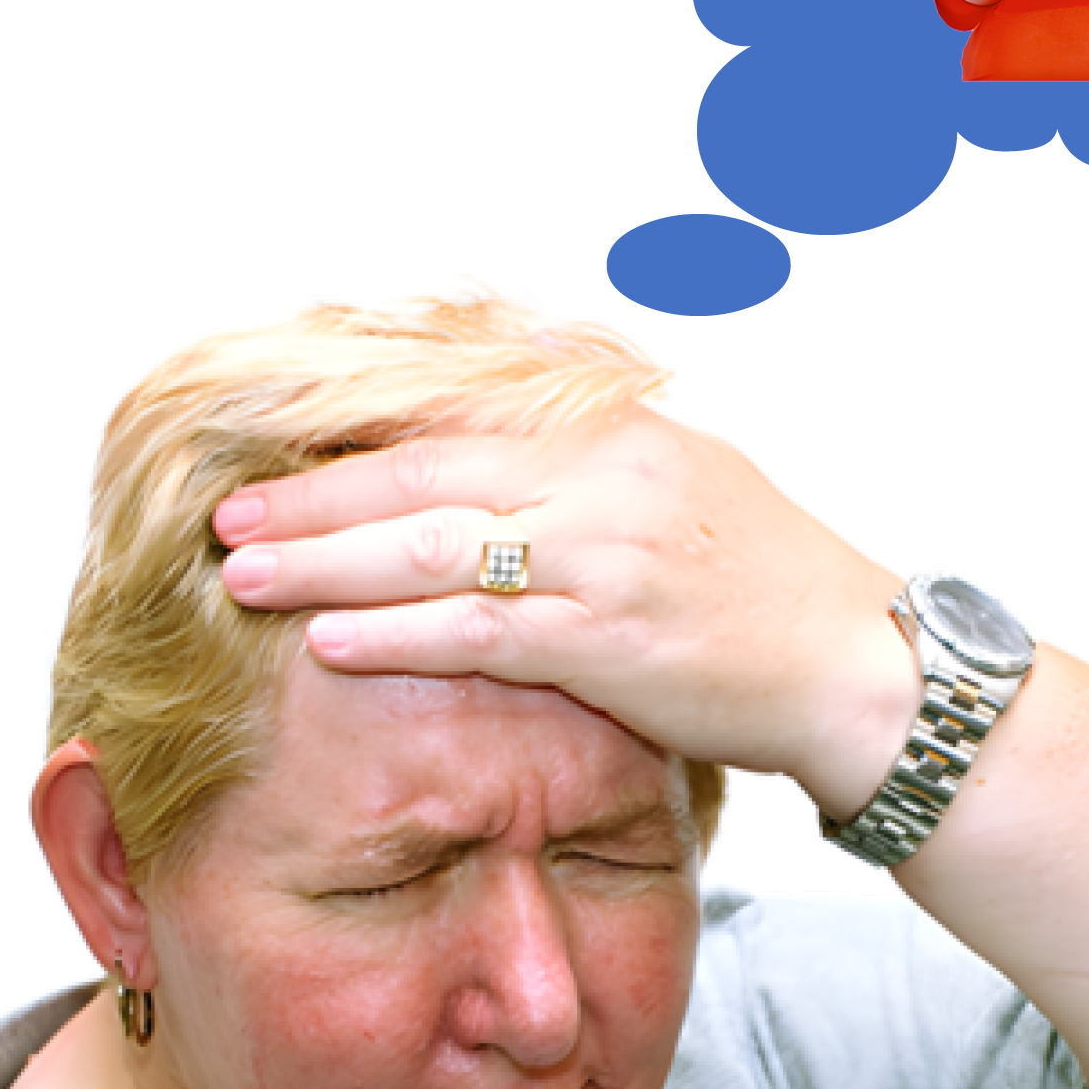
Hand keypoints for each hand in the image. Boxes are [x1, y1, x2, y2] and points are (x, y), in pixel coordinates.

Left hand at [212, 414, 916, 817]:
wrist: (862, 666)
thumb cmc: (769, 583)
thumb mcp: (683, 483)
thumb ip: (588, 462)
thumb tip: (493, 449)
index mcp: (614, 434)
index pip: (458, 422)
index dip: (358, 443)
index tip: (277, 456)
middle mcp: (605, 479)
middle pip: (427, 475)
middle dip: (317, 498)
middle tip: (226, 515)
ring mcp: (609, 557)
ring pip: (439, 549)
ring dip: (329, 562)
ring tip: (242, 572)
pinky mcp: (614, 642)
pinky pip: (482, 634)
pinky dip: (398, 634)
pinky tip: (330, 639)